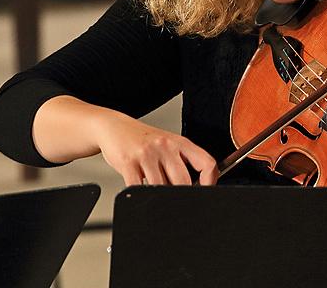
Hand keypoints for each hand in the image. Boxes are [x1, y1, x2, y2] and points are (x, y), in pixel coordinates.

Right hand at [93, 110, 218, 186]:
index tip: (205, 192)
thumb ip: (182, 163)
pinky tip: (139, 189)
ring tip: (153, 187)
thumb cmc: (143, 140)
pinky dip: (140, 195)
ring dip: (158, 196)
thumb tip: (195, 189)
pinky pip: (138, 188)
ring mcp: (147, 154)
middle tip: (174, 198)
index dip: (210, 181)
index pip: (207, 163)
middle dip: (180, 195)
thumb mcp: (168, 144)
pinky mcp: (128, 162)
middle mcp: (166, 146)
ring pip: (161, 188)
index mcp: (180, 142)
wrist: (115, 127)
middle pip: (183, 182)